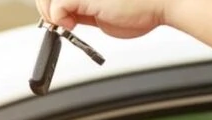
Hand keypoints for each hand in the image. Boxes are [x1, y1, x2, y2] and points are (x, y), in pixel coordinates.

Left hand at [36, 0, 171, 37]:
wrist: (165, 4)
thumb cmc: (142, 6)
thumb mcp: (102, 7)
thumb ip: (81, 8)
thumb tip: (62, 16)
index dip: (50, 2)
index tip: (57, 16)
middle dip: (46, 7)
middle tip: (59, 22)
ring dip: (50, 14)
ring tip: (65, 24)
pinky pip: (56, 8)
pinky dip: (58, 20)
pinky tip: (72, 26)